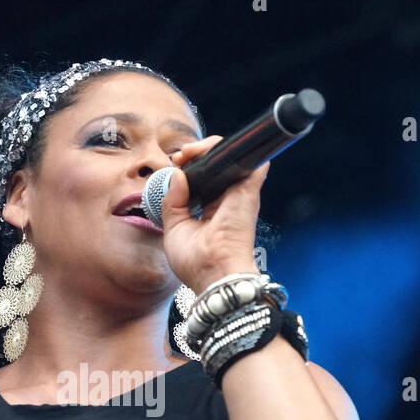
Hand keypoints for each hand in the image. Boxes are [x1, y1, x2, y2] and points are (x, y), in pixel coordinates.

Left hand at [158, 135, 267, 292]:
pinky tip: (210, 146)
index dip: (186, 170)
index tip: (173, 167)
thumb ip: (172, 201)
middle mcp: (226, 200)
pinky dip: (231, 148)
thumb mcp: (174, 228)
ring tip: (189, 152)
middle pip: (215, 167)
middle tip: (179, 156)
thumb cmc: (196, 262)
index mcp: (210, 211)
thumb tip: (176, 175)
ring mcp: (238, 194)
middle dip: (196, 154)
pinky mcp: (248, 190)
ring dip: (209, 148)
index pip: (201, 181)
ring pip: (229, 158)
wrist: (214, 273)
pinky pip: (246, 159)